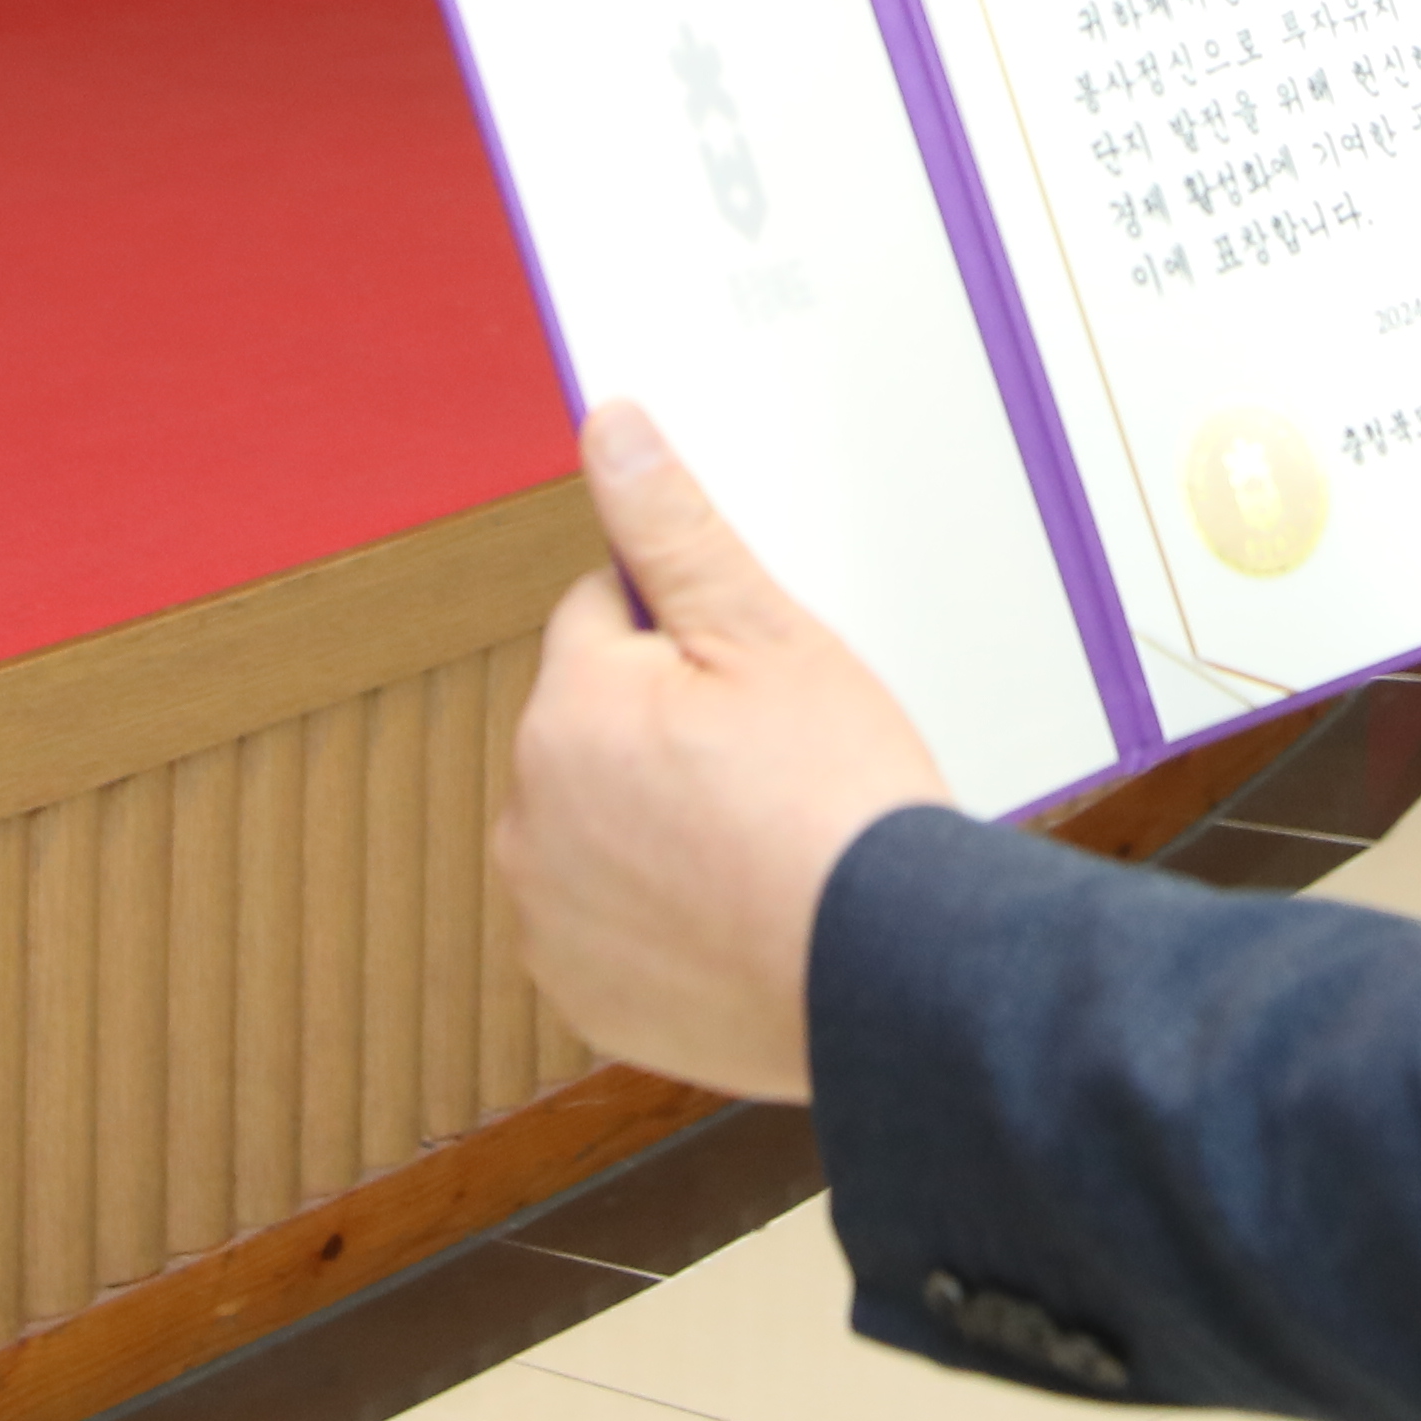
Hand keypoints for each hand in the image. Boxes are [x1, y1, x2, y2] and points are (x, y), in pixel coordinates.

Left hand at [497, 402, 950, 1101]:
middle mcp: (531, 813)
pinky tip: (735, 909)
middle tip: (772, 763)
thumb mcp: (769, 635)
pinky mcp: (581, 992)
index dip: (689, 633)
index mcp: (568, 709)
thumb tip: (607, 428)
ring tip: (759, 841)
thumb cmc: (838, 804)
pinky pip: (607, 918)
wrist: (889, 976)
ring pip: (596, 820)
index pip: (602, 613)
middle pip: (594, 720)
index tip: (757, 681)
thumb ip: (672, 529)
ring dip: (652, 819)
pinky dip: (656, 912)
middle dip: (662, 724)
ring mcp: (549, 913)